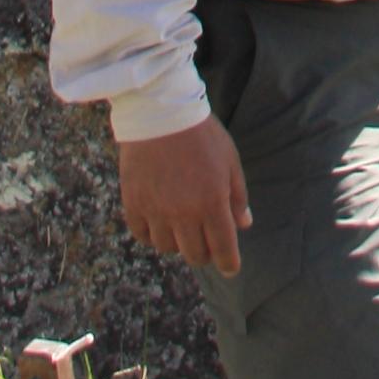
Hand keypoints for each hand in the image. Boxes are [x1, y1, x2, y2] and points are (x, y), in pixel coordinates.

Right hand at [117, 115, 253, 275]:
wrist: (161, 111)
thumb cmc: (202, 135)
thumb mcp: (229, 161)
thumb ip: (237, 197)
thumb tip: (244, 225)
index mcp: (212, 203)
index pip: (223, 249)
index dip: (229, 263)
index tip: (230, 267)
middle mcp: (184, 213)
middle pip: (195, 255)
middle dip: (205, 252)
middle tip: (206, 239)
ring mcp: (156, 211)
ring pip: (168, 248)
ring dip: (178, 241)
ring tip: (181, 223)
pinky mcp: (134, 204)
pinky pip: (143, 236)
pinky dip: (152, 234)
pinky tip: (159, 219)